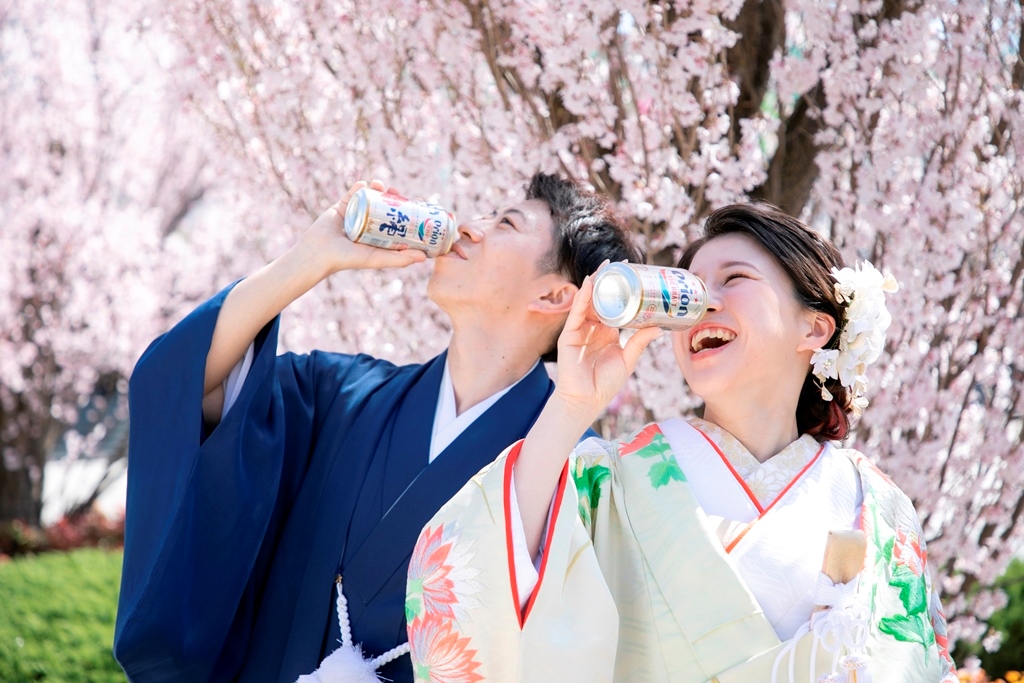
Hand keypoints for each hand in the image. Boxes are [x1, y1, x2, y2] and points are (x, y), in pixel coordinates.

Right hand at [298, 179, 427, 274]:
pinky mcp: (341, 207)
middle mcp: (367, 225)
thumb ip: (399, 259)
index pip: (397, 221)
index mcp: (378, 236)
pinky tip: (365, 183)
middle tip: (396, 191)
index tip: (416, 203)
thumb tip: (425, 257)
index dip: (407, 212)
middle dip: (391, 197)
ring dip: (376, 189)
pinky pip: (351, 194)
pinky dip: (358, 187)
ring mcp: (354, 214)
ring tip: (380, 185)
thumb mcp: (376, 259)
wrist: (318, 252)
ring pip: (369, 198)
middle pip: (384, 207)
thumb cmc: (347, 259)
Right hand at [551, 269, 661, 427]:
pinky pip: (576, 312)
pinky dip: (582, 297)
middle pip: (601, 299)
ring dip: (596, 283)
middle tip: (622, 263)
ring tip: (606, 267)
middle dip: (609, 281)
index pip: (615, 306)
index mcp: (607, 332)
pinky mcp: (569, 334)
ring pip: (588, 301)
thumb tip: (659, 327)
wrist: (585, 400)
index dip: (622, 291)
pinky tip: (589, 284)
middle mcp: (593, 327)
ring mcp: (580, 329)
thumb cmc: (604, 384)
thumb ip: (639, 342)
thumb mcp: (627, 360)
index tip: (633, 274)